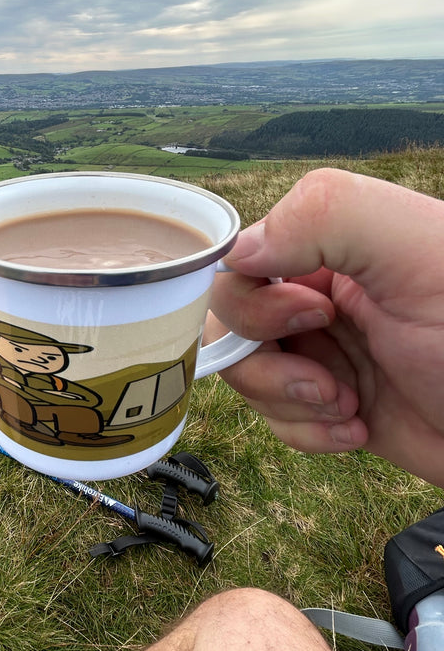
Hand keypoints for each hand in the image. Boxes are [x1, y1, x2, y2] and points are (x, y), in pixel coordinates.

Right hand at [210, 168, 443, 486]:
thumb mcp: (419, 251)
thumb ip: (325, 217)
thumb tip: (238, 252)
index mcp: (335, 246)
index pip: (243, 259)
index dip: (257, 298)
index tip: (317, 315)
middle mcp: (321, 294)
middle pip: (230, 322)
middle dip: (268, 361)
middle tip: (331, 378)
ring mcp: (325, 353)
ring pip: (246, 374)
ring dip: (287, 401)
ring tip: (348, 406)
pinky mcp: (331, 407)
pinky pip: (275, 418)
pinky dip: (306, 432)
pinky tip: (358, 430)